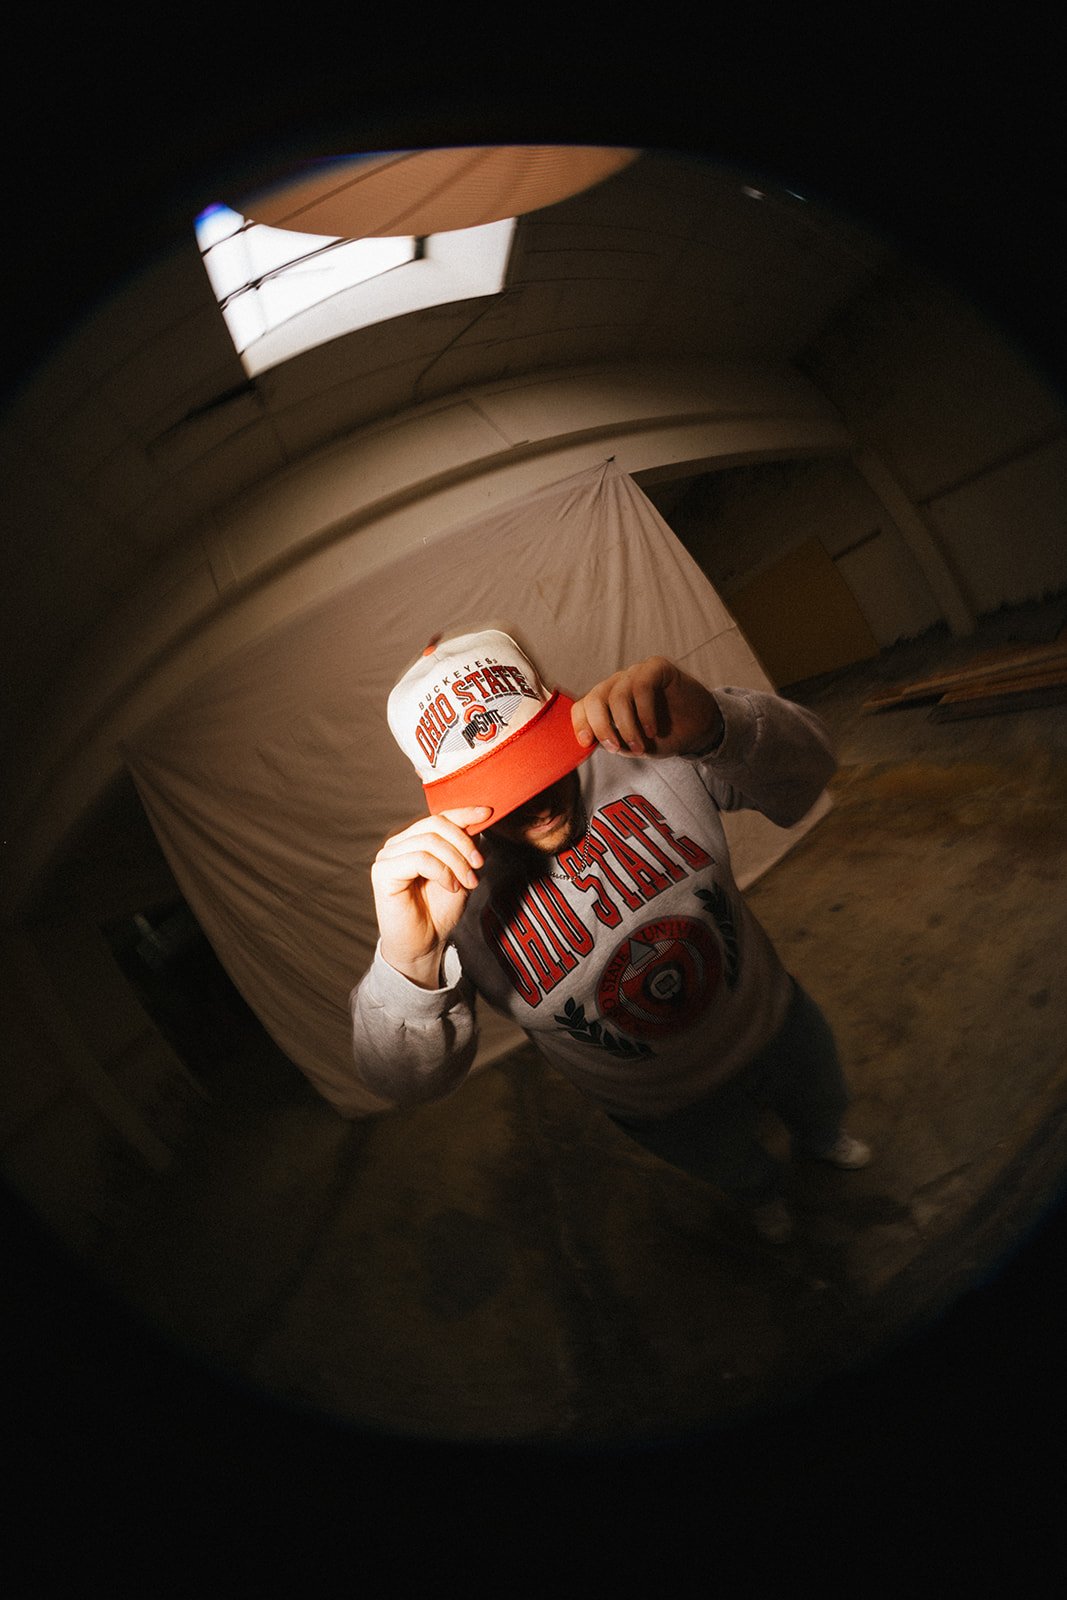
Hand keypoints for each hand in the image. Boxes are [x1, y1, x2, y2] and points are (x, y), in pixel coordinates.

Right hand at [371, 806, 490, 986]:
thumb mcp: (460, 873)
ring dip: (456, 861)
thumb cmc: (439, 912)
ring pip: (430, 841)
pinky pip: (419, 859)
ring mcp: (388, 856)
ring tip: (467, 882)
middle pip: (436, 824)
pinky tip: (451, 887)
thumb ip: (464, 848)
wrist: (424, 944)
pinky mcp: (382, 871)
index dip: (464, 812)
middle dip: (463, 843)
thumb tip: (478, 821)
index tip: (487, 813)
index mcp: (415, 840)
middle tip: (478, 866)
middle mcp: (399, 843)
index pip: (440, 816)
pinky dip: (442, 871)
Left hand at [571, 656, 722, 758]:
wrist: (699, 729)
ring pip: (617, 695)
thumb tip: (597, 742)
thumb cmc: (663, 736)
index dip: (580, 723)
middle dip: (601, 726)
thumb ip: (615, 743)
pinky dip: (644, 712)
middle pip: (594, 698)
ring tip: (640, 746)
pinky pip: (642, 686)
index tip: (586, 742)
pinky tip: (652, 730)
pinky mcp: (656, 667)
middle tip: (615, 748)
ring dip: (626, 726)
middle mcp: (617, 684)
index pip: (583, 706)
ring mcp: (636, 674)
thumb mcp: (634, 747)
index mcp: (607, 702)